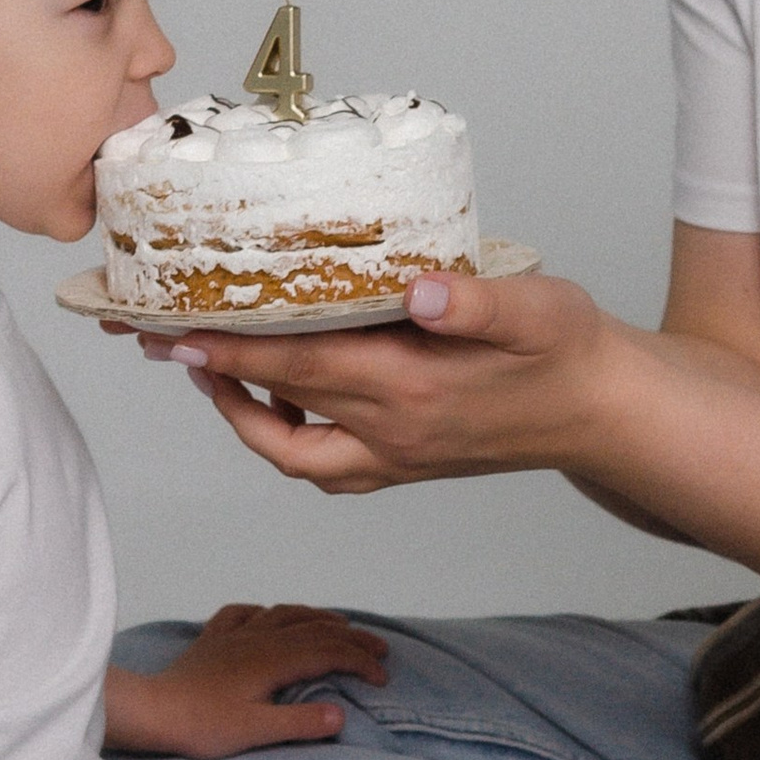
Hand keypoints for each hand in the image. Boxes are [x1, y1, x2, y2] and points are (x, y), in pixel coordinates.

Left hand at [105, 602, 389, 756]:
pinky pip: (241, 613)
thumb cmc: (202, 726)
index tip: (382, 678)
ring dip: (317, 616)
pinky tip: (267, 616)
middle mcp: (258, 639)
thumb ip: (300, 724)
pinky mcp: (211, 641)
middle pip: (314, 628)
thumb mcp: (255, 732)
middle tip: (380, 649)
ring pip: (284, 613)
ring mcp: (233, 636)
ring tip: (339, 623)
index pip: (329, 652)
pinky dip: (263, 611)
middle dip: (352, 636)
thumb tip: (342, 715)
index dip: (361, 661)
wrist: (151, 711)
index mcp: (273, 660)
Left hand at [142, 269, 618, 496]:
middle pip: (277, 405)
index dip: (229, 348)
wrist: (604, 413)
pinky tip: (281, 396)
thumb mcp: (540, 310)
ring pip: (291, 451)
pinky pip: (325, 467)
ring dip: (240, 413)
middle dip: (210, 371)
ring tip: (206, 366)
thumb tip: (424, 292)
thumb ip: (480, 302)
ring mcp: (397, 457)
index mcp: (414, 389)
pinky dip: (287, 438)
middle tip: (154, 334)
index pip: (298, 366)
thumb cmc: (571, 352)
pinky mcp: (405, 464)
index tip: (171, 328)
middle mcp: (394, 432)